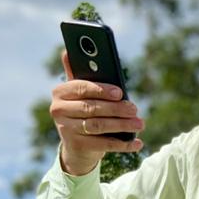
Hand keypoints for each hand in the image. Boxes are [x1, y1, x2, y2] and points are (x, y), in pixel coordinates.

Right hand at [50, 50, 144, 174]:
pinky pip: (104, 145)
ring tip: (140, 124)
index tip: (120, 92)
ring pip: (98, 126)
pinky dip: (123, 144)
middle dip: (116, 109)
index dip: (102, 90)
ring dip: (122, 125)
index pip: (81, 88)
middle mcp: (58, 110)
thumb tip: (68, 51)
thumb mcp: (81, 93)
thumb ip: (78, 74)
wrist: (76, 145)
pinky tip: (137, 143)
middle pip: (92, 108)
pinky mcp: (76, 146)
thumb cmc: (83, 110)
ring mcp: (66, 130)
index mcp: (60, 92)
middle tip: (135, 109)